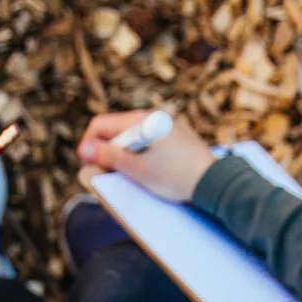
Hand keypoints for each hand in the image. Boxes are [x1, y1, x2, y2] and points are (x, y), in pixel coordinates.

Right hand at [76, 111, 215, 203]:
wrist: (215, 183)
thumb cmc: (177, 176)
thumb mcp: (138, 169)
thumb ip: (109, 157)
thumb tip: (85, 149)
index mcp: (143, 120)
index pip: (101, 124)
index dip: (89, 144)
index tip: (87, 164)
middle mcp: (154, 117)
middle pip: (116, 130)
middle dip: (106, 151)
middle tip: (106, 174)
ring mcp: (167, 126)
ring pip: (133, 138)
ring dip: (123, 155)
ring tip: (128, 175)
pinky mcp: (176, 138)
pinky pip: (149, 142)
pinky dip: (140, 155)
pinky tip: (147, 172)